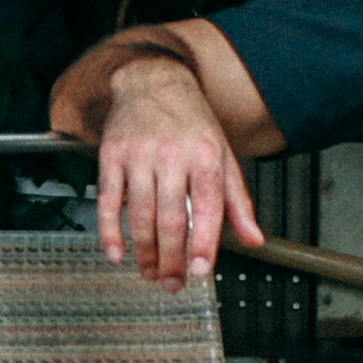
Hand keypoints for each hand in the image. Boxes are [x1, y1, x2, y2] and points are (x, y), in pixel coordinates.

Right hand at [91, 55, 263, 286]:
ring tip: (150, 272)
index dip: (204, 244)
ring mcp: (139, 154)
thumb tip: (254, 240)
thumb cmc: (191, 122)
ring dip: (144, 252)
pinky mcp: (111, 155)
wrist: (152, 79)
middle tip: (172, 283)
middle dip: (171, 259)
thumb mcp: (224, 155)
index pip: (207, 207)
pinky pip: (108, 200)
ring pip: (139, 215)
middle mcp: (173, 154)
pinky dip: (110, 232)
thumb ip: (237, 201)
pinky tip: (116, 253)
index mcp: (206, 155)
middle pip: (170, 218)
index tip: (200, 271)